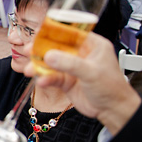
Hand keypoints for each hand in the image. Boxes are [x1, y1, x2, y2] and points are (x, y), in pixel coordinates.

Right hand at [23, 32, 140, 134]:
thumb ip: (70, 63)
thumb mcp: (91, 72)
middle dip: (41, 49)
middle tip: (29, 50)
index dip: (54, 31)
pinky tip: (41, 81)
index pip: (71, 33)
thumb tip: (49, 56)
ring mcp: (72, 68)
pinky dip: (44, 78)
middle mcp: (81, 54)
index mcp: (92, 45)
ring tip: (29, 70)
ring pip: (51, 63)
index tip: (39, 31)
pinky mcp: (66, 80)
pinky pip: (51, 77)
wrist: (112, 110)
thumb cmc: (111, 88)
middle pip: (57, 47)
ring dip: (39, 66)